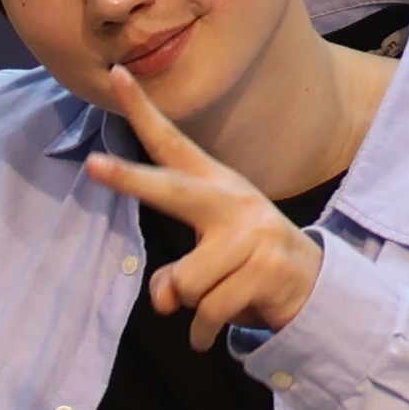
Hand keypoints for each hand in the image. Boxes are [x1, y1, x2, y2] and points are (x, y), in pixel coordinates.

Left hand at [77, 68, 324, 348]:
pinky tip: (209, 334)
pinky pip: (206, 312)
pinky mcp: (266, 271)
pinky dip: (201, 333)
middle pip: (171, 190)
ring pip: (183, 283)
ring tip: (218, 298)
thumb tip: (164, 300)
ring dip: (191, 306)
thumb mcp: (208, 261)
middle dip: (129, 179)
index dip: (143, 111)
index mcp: (216, 186)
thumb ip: (174, 276)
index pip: (172, 143)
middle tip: (93, 165)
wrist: (315, 288)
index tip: (115, 76)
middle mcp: (234, 201)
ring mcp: (253, 234)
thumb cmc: (247, 266)